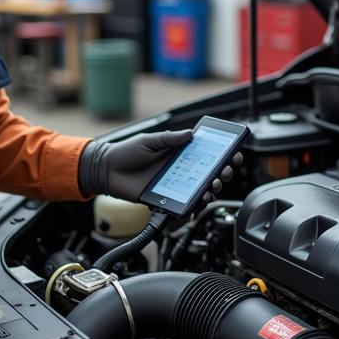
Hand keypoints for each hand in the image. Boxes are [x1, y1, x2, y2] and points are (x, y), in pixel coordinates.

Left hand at [78, 129, 241, 202]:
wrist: (106, 170)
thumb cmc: (125, 153)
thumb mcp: (148, 141)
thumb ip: (168, 138)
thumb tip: (190, 134)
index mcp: (177, 154)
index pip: (204, 154)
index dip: (220, 154)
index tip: (232, 153)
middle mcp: (178, 170)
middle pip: (208, 173)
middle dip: (221, 172)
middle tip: (224, 171)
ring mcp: (173, 185)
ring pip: (199, 190)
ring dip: (212, 189)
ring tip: (213, 186)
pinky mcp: (165, 198)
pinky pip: (183, 203)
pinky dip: (195, 204)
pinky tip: (200, 200)